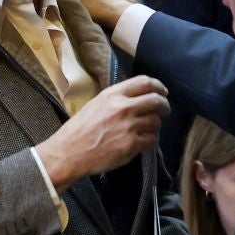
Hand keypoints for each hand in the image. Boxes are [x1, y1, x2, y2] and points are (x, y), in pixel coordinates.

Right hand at [36, 77, 169, 190]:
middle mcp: (123, 108)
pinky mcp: (131, 145)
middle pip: (156, 101)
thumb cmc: (80, 129)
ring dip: (155, 125)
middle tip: (164, 110)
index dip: (159, 86)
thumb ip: (118, 98)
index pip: (145, 82)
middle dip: (164, 106)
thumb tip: (139, 97)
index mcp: (113, 94)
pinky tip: (141, 141)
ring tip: (146, 129)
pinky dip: (150, 140)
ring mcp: (128, 127)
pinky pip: (152, 139)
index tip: (163, 92)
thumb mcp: (97, 103)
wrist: (69, 152)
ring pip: (156, 122)